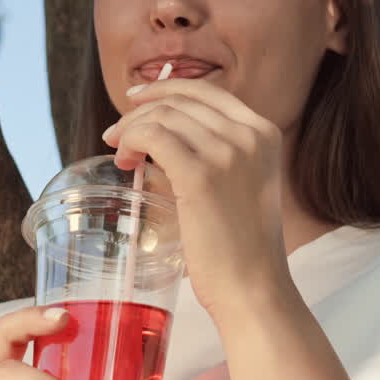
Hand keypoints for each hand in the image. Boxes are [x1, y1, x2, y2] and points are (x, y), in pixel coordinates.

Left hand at [102, 79, 290, 316]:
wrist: (255, 290)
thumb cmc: (241, 248)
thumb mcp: (242, 186)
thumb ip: (218, 155)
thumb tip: (164, 135)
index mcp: (264, 133)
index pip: (206, 92)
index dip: (165, 89)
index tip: (136, 100)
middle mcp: (250, 135)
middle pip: (180, 101)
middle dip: (140, 111)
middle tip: (115, 133)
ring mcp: (228, 152)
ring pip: (161, 116)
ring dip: (130, 129)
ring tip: (120, 155)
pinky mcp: (201, 175)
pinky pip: (152, 137)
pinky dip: (131, 142)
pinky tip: (125, 162)